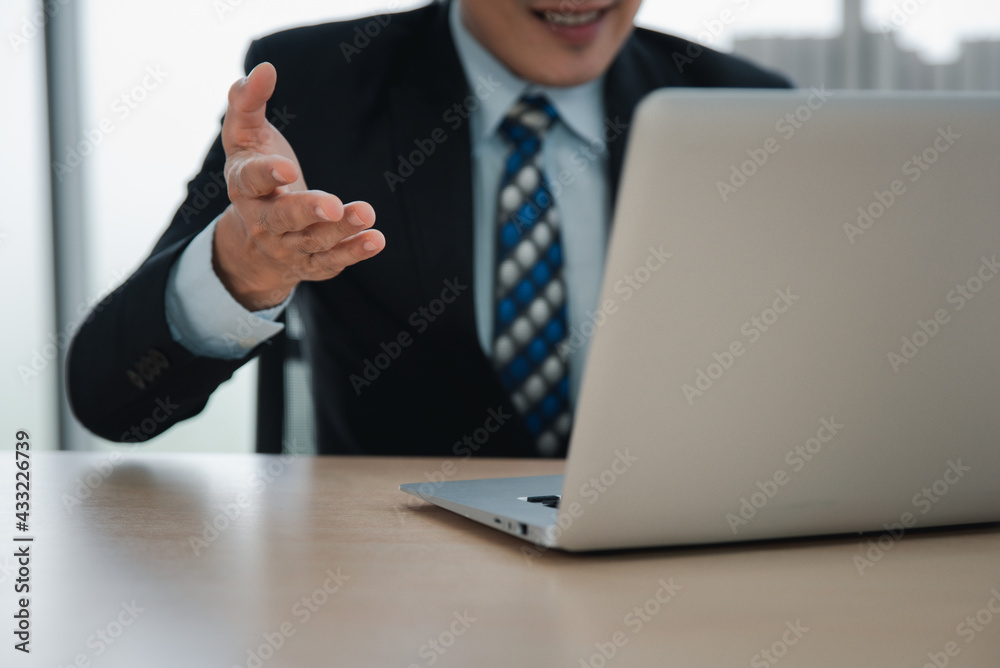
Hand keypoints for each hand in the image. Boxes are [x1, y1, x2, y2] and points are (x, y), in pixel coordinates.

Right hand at [213, 62, 384, 309]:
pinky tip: (376, 239)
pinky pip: (333, 261)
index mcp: (243, 186)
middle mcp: (262, 221)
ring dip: (340, 230)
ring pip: (313, 242)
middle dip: (307, 211)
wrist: (254, 238)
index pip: (250, 180)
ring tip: (367, 213)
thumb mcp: (245, 136)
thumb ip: (248, 102)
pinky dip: (354, 252)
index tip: (287, 168)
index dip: (266, 175)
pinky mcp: (312, 263)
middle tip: (332, 205)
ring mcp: (287, 246)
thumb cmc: (255, 172)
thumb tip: (264, 69)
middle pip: (282, 218)